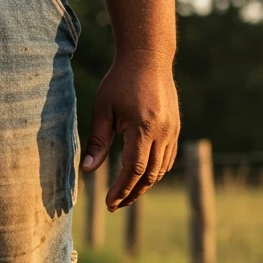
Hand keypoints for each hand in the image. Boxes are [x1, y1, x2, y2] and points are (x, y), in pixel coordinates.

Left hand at [82, 53, 179, 210]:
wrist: (148, 57)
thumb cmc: (120, 81)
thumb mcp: (103, 109)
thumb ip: (98, 141)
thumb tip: (88, 170)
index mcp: (143, 127)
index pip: (134, 169)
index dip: (121, 190)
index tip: (109, 203)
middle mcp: (162, 131)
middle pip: (150, 175)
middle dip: (132, 194)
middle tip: (114, 206)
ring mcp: (172, 130)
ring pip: (161, 169)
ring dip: (144, 186)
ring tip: (125, 196)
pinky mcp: (175, 128)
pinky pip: (168, 158)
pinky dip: (155, 172)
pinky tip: (140, 179)